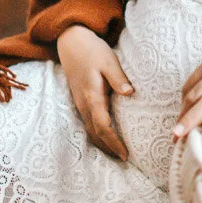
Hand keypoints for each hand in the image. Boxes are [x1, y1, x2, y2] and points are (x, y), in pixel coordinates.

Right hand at [56, 24, 133, 160]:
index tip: (125, 155)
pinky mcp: (80, 101)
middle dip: (109, 149)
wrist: (71, 43)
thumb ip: (119, 79)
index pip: (103, 127)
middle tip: (125, 160)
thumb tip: (130, 93)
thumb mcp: (109, 61)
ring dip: (102, 144)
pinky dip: (97, 135)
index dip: (114, 143)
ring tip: (117, 154)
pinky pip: (87, 124)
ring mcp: (80, 104)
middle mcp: (84, 104)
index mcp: (92, 97)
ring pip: (89, 131)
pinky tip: (106, 138)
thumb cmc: (92, 51)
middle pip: (95, 134)